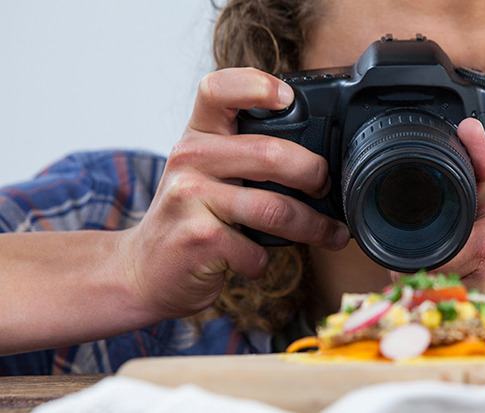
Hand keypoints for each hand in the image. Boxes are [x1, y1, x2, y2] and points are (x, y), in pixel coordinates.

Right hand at [118, 68, 349, 319]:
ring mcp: (190, 198)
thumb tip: (319, 161)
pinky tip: (256, 261)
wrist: (143, 270)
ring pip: (275, 209)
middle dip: (313, 174)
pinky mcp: (199, 240)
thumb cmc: (192, 217)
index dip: (256, 85)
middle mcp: (190, 159)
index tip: (288, 99)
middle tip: (326, 187)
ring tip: (332, 235)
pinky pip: (257, 251)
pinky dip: (265, 261)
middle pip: (270, 154)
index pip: (219, 90)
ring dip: (313, 226)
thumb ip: (246, 155)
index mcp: (198, 135)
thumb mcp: (207, 173)